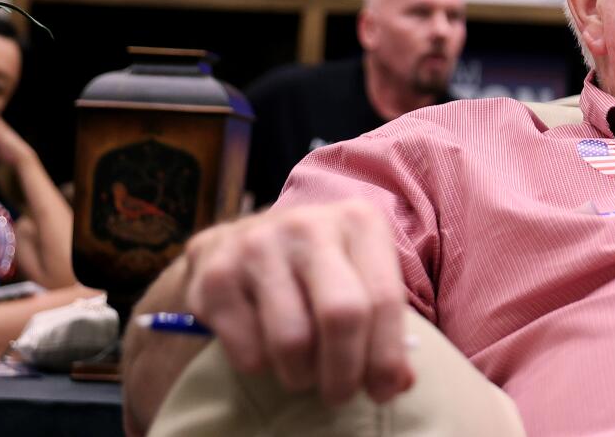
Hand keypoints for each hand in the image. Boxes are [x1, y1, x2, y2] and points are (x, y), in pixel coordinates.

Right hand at [180, 199, 412, 405]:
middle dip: (344, 371)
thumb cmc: (314, 269)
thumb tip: (399, 382)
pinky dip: (261, 366)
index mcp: (358, 220)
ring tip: (302, 372)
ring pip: (292, 340)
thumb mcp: (357, 278)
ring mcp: (259, 245)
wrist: (235, 245)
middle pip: (342, 316)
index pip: (384, 298)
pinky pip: (248, 351)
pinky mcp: (215, 275)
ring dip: (300, 375)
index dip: (385, 356)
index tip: (382, 391)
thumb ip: (383, 327)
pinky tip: (264, 349)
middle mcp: (309, 224)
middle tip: (339, 395)